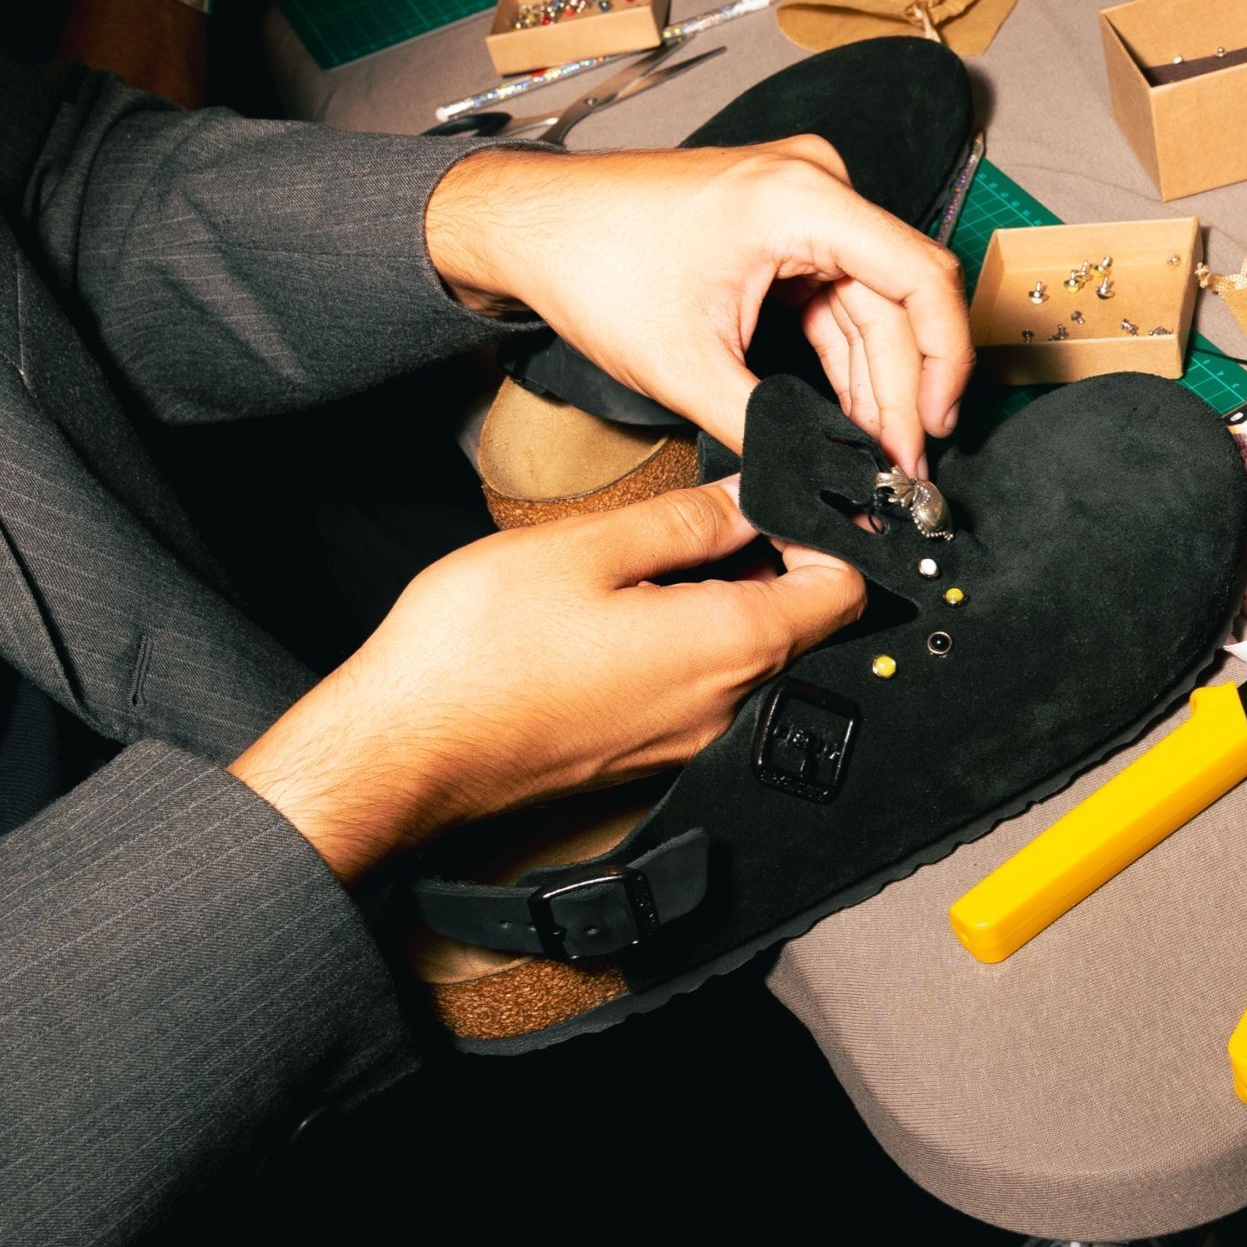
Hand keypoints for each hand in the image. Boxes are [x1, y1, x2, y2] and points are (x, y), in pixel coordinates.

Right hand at [231, 482, 864, 877]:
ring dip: (725, 594)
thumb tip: (752, 498)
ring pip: (747, 651)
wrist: (403, 752)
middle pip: (801, 622)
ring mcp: (685, 738)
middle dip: (775, 556)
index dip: (830, 533)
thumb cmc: (478, 651)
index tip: (787, 494)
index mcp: (727, 646)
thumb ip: (685, 520)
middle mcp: (724, 706)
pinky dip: (687, 635)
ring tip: (654, 550)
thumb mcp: (587, 547)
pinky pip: (700, 684)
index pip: (843, 591)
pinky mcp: (645, 751)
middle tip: (712, 507)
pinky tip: (623, 604)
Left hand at [425, 139, 972, 477]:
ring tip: (879, 457)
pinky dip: (843, 357)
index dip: (943, 365)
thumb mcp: (685, 366)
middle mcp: (815, 186)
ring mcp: (801, 202)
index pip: (921, 278)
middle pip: (896, 301)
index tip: (933, 433)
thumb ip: (766, 431)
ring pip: (869, 306)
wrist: (532, 225)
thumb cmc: (592, 264)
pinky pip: (835, 297)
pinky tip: (850, 416)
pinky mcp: (784, 226)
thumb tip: (821, 487)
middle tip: (901, 470)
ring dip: (875, 383)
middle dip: (902, 393)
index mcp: (802, 198)